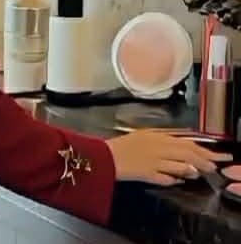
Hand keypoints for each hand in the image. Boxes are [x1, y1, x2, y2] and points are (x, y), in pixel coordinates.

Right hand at [106, 130, 232, 185]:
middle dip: (202, 160)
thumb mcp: (142, 136)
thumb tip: (180, 144)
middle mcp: (156, 146)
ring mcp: (152, 160)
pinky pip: (165, 178)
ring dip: (191, 170)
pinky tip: (179, 180)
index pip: (184, 141)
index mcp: (154, 135)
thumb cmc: (121, 145)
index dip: (200, 148)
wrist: (104, 156)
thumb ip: (161, 138)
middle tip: (213, 166)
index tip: (212, 154)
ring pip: (179, 165)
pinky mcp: (146, 173)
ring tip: (199, 173)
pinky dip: (174, 179)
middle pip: (185, 153)